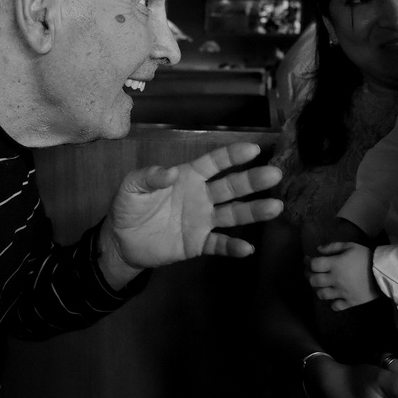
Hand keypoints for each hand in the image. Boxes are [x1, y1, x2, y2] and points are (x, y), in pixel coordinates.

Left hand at [104, 142, 282, 272]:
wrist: (122, 241)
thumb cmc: (129, 207)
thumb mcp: (132, 187)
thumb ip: (150, 177)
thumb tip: (171, 173)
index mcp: (189, 176)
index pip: (214, 163)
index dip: (232, 155)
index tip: (253, 149)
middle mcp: (202, 196)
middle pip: (231, 186)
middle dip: (253, 180)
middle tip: (275, 174)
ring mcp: (203, 221)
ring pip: (233, 214)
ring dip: (254, 211)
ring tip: (275, 208)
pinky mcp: (198, 244)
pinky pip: (219, 244)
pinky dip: (233, 247)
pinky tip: (247, 248)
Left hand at [306, 241, 378, 309]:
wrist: (384, 272)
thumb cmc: (366, 256)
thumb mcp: (350, 246)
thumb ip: (332, 247)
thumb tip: (317, 250)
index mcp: (335, 264)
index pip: (313, 265)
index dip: (308, 262)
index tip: (308, 260)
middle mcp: (335, 279)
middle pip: (313, 281)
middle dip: (308, 276)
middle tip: (310, 273)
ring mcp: (341, 292)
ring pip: (321, 294)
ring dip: (318, 289)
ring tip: (321, 285)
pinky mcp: (349, 302)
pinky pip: (335, 306)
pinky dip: (331, 303)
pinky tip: (333, 297)